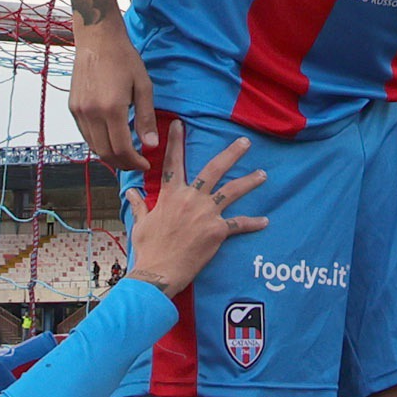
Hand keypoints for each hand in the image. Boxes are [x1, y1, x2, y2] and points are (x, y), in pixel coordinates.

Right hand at [70, 19, 155, 171]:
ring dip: (110, 155)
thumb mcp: (143, 86)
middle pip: (105, 153)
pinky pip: (85, 134)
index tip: (145, 163)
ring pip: (93, 146)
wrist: (97, 39)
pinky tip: (111, 139)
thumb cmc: (123, 58)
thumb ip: (146, 118)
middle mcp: (91, 113)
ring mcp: (79, 111)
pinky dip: (99, 143)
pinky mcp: (73, 107)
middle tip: (137, 163)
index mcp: (111, 108)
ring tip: (126, 154)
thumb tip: (151, 144)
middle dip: (123, 164)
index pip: (121, 149)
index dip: (134, 162)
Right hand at [126, 138, 268, 292]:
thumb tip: (132, 192)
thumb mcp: (141, 223)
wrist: (158, 272)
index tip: (180, 124)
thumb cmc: (148, 248)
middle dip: (231, 154)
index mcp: (171, 195)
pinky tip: (265, 221)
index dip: (176, 142)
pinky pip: (238, 223)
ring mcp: (205, 213)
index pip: (172, 163)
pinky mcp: (217, 231)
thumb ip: (139, 205)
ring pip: (232, 191)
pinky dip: (253, 223)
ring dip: (249, 181)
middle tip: (245, 142)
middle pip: (214, 169)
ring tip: (262, 174)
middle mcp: (190, 199)